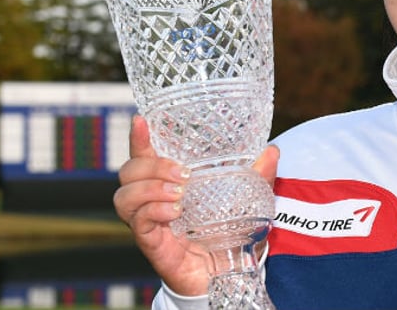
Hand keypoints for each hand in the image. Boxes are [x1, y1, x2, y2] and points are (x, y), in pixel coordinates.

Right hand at [113, 115, 279, 295]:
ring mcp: (150, 223)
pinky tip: (174, 212)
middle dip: (150, 165)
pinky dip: (153, 212)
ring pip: (124, 196)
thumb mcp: (248, 202)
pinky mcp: (152, 245)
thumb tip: (272, 151)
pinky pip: (138, 222)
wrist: (230, 275)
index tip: (141, 121)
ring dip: (149, 188)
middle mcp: (153, 201)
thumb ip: (258, 177)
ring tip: (179, 194)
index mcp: (169, 183)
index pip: (144, 155)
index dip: (139, 138)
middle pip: (127, 172)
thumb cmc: (230, 235)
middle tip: (182, 173)